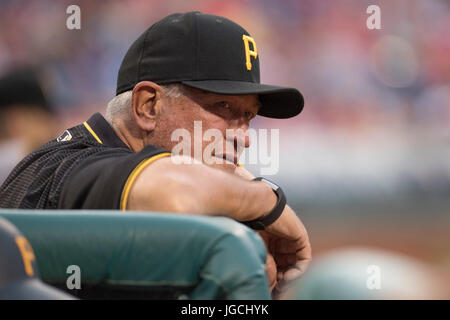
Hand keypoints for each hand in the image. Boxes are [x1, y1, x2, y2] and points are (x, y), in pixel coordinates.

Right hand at [234, 165, 311, 294]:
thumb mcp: (252, 247)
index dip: (273, 279)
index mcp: (269, 242)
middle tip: (277, 292)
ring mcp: (291, 240)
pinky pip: (304, 260)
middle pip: (286, 267)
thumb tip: (266, 283)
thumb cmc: (247, 222)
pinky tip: (287, 277)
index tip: (270, 290)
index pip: (275, 265)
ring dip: (290, 279)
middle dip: (282, 282)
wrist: (257, 206)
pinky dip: (298, 271)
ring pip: (296, 266)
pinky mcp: (300, 238)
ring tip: (281, 286)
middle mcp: (281, 242)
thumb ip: (260, 263)